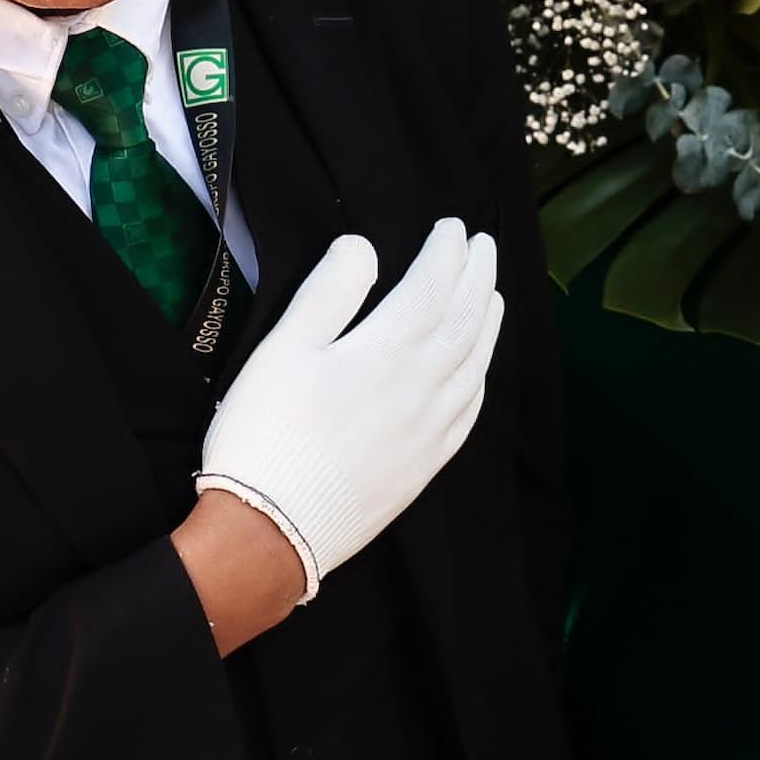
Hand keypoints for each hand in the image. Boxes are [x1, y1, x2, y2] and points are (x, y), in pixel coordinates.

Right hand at [193, 222, 502, 597]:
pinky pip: (468, 412)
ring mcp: (430, 431)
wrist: (272, 533)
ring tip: (494, 295)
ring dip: (488, 323)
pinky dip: (480, 378)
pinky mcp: (425, 466)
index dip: (447, 253)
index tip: (453, 226)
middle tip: (485, 245)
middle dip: (478, 277)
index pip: (433, 287)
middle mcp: (423, 388)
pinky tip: (477, 371)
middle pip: (464, 320)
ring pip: (475, 364)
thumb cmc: (264, 435)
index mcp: (388, 352)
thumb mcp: (281, 350)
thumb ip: (328, 293)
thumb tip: (365, 247)